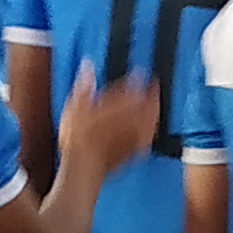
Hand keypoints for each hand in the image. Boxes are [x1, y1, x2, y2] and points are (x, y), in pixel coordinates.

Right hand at [55, 64, 160, 181]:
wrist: (84, 165)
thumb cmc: (78, 137)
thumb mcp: (75, 106)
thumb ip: (84, 86)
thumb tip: (87, 67)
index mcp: (115, 107)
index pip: (130, 89)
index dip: (137, 79)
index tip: (142, 73)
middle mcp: (127, 120)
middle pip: (145, 105)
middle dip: (152, 95)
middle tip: (156, 87)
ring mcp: (131, 137)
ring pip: (149, 121)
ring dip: (154, 112)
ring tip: (157, 106)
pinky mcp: (131, 153)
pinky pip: (145, 141)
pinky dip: (149, 134)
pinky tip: (150, 133)